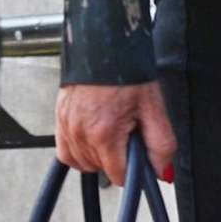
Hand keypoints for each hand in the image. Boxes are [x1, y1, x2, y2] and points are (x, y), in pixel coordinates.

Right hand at [55, 81, 176, 185]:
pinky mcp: (59, 116)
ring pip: (81, 162)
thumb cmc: (127, 72)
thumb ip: (161, 146)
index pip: (118, 176)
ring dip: (97, 157)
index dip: (133, 169)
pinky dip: (77, 150)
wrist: (104, 45)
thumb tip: (161, 172)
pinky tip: (91, 138)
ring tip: (110, 134)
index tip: (137, 153)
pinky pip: (65, 150)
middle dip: (116, 159)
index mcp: (104, 133)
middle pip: (100, 170)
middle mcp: (81, 132)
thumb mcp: (153, 109)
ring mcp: (67, 124)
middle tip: (126, 135)